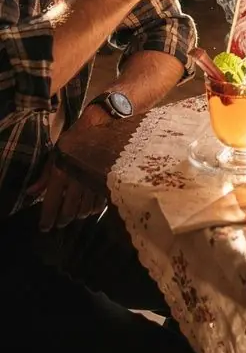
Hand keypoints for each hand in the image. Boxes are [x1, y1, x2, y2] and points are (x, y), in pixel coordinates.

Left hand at [35, 109, 109, 230]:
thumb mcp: (56, 154)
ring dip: (78, 215)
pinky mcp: (106, 181)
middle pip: (69, 211)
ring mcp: (92, 182)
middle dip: (63, 220)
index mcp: (61, 174)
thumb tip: (31, 193)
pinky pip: (99, 204)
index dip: (47, 219)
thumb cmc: (75, 139)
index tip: (45, 227)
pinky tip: (89, 207)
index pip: (52, 205)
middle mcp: (76, 181)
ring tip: (75, 213)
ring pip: (84, 210)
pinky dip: (93, 209)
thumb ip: (44, 176)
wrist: (101, 125)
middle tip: (60, 222)